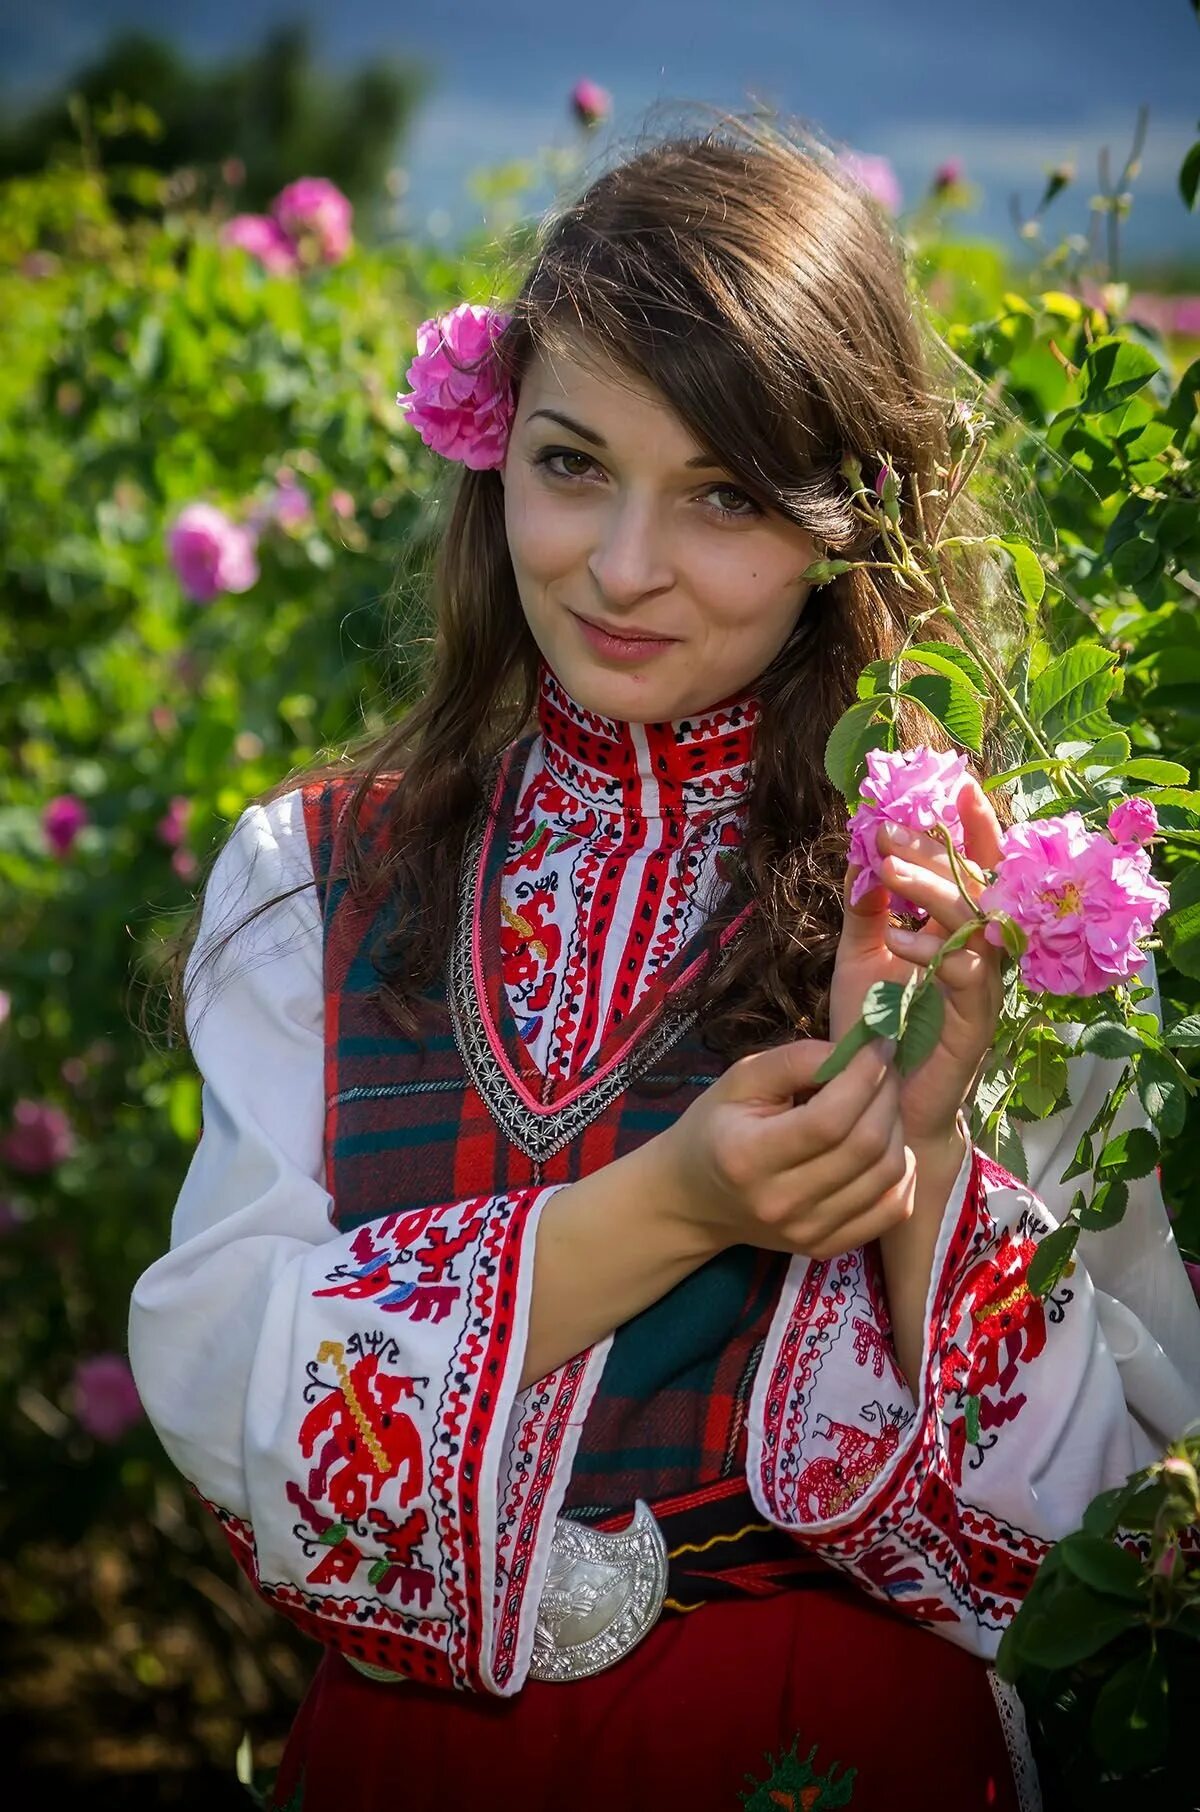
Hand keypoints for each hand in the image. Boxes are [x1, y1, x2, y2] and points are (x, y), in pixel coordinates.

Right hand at [657, 1038, 914, 1261]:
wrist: (694, 1199)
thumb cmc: (716, 1128)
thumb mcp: (739, 1080)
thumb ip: (794, 1061)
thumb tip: (853, 1052)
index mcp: (748, 1157)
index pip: (829, 1120)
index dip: (864, 1077)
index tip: (878, 1044)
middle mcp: (781, 1203)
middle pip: (865, 1147)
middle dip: (887, 1095)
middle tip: (884, 1068)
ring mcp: (808, 1232)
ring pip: (886, 1176)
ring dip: (896, 1128)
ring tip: (880, 1102)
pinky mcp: (828, 1248)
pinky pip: (892, 1210)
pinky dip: (903, 1173)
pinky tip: (887, 1145)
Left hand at [829, 775, 1004, 1147]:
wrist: (876, 1108)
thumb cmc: (875, 1031)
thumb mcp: (861, 958)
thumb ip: (866, 908)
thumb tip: (863, 851)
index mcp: (959, 934)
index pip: (976, 870)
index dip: (973, 829)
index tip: (956, 784)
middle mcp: (980, 956)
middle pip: (980, 888)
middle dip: (938, 851)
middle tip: (891, 830)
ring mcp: (983, 991)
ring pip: (979, 925)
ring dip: (934, 892)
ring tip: (889, 869)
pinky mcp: (974, 1028)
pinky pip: (968, 979)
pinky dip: (936, 954)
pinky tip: (900, 939)